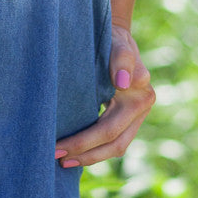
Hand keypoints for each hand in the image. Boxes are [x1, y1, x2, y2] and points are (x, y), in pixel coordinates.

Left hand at [54, 24, 154, 168]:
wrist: (118, 36)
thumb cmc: (114, 38)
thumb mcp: (117, 42)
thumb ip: (122, 58)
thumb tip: (124, 83)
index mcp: (141, 96)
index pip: (109, 129)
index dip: (84, 141)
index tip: (59, 146)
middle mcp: (141, 110)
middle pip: (113, 143)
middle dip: (84, 153)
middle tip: (55, 156)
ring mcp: (136, 116)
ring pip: (115, 147)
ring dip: (90, 157)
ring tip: (63, 161)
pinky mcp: (128, 117)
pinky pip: (113, 140)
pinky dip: (95, 150)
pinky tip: (74, 154)